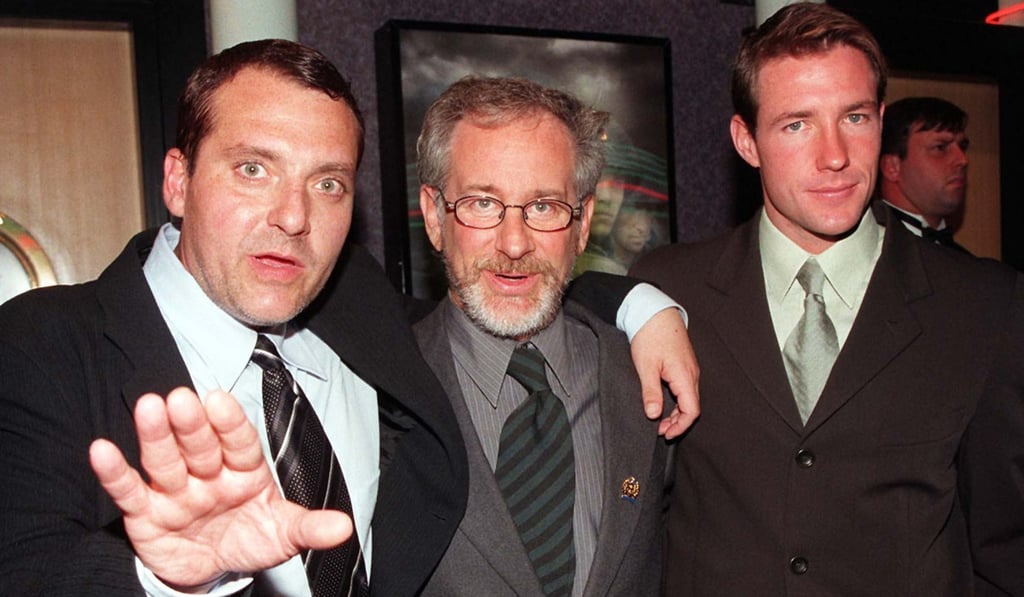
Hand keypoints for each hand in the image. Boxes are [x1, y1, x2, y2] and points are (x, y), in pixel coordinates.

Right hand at [89, 387, 351, 588]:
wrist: (212, 571)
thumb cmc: (249, 539)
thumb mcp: (282, 535)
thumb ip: (309, 528)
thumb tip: (344, 527)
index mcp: (244, 471)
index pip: (239, 442)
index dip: (229, 422)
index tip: (219, 400)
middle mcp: (207, 474)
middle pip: (199, 446)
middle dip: (191, 424)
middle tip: (181, 398)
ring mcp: (174, 492)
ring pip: (164, 460)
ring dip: (156, 436)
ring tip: (148, 407)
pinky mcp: (145, 514)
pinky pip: (128, 491)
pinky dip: (114, 472)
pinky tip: (102, 450)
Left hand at [631, 308, 699, 438]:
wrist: (655, 312)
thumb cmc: (650, 336)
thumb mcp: (646, 367)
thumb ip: (651, 392)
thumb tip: (654, 415)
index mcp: (685, 377)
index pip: (692, 411)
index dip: (680, 426)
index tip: (665, 434)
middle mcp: (692, 374)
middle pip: (692, 407)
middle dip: (677, 422)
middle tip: (659, 429)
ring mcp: (689, 369)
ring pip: (688, 398)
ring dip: (676, 412)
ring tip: (658, 418)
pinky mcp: (684, 365)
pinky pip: (685, 388)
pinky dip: (676, 400)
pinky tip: (663, 402)